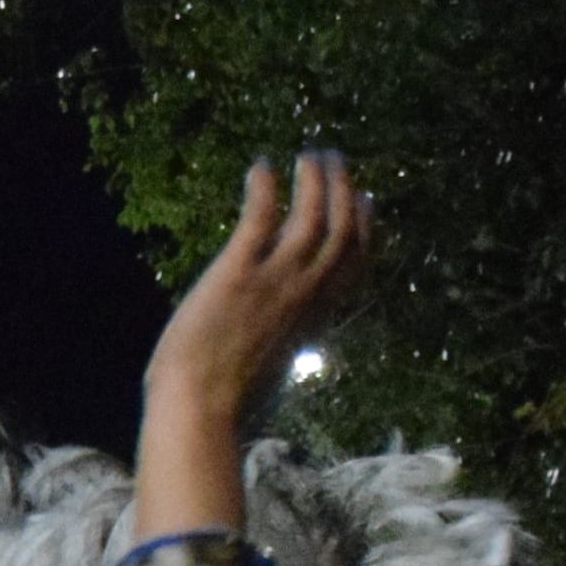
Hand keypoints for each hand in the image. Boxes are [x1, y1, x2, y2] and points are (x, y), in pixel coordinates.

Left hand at [146, 150, 373, 422]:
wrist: (200, 410)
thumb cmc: (224, 397)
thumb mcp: (272, 362)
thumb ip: (283, 334)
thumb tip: (278, 330)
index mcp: (316, 316)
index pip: (355, 262)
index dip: (365, 226)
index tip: (365, 198)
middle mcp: (306, 293)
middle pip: (343, 229)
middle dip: (343, 189)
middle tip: (333, 158)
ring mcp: (276, 281)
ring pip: (314, 216)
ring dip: (315, 180)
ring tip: (308, 155)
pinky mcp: (238, 273)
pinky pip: (261, 220)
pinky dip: (265, 189)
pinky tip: (261, 167)